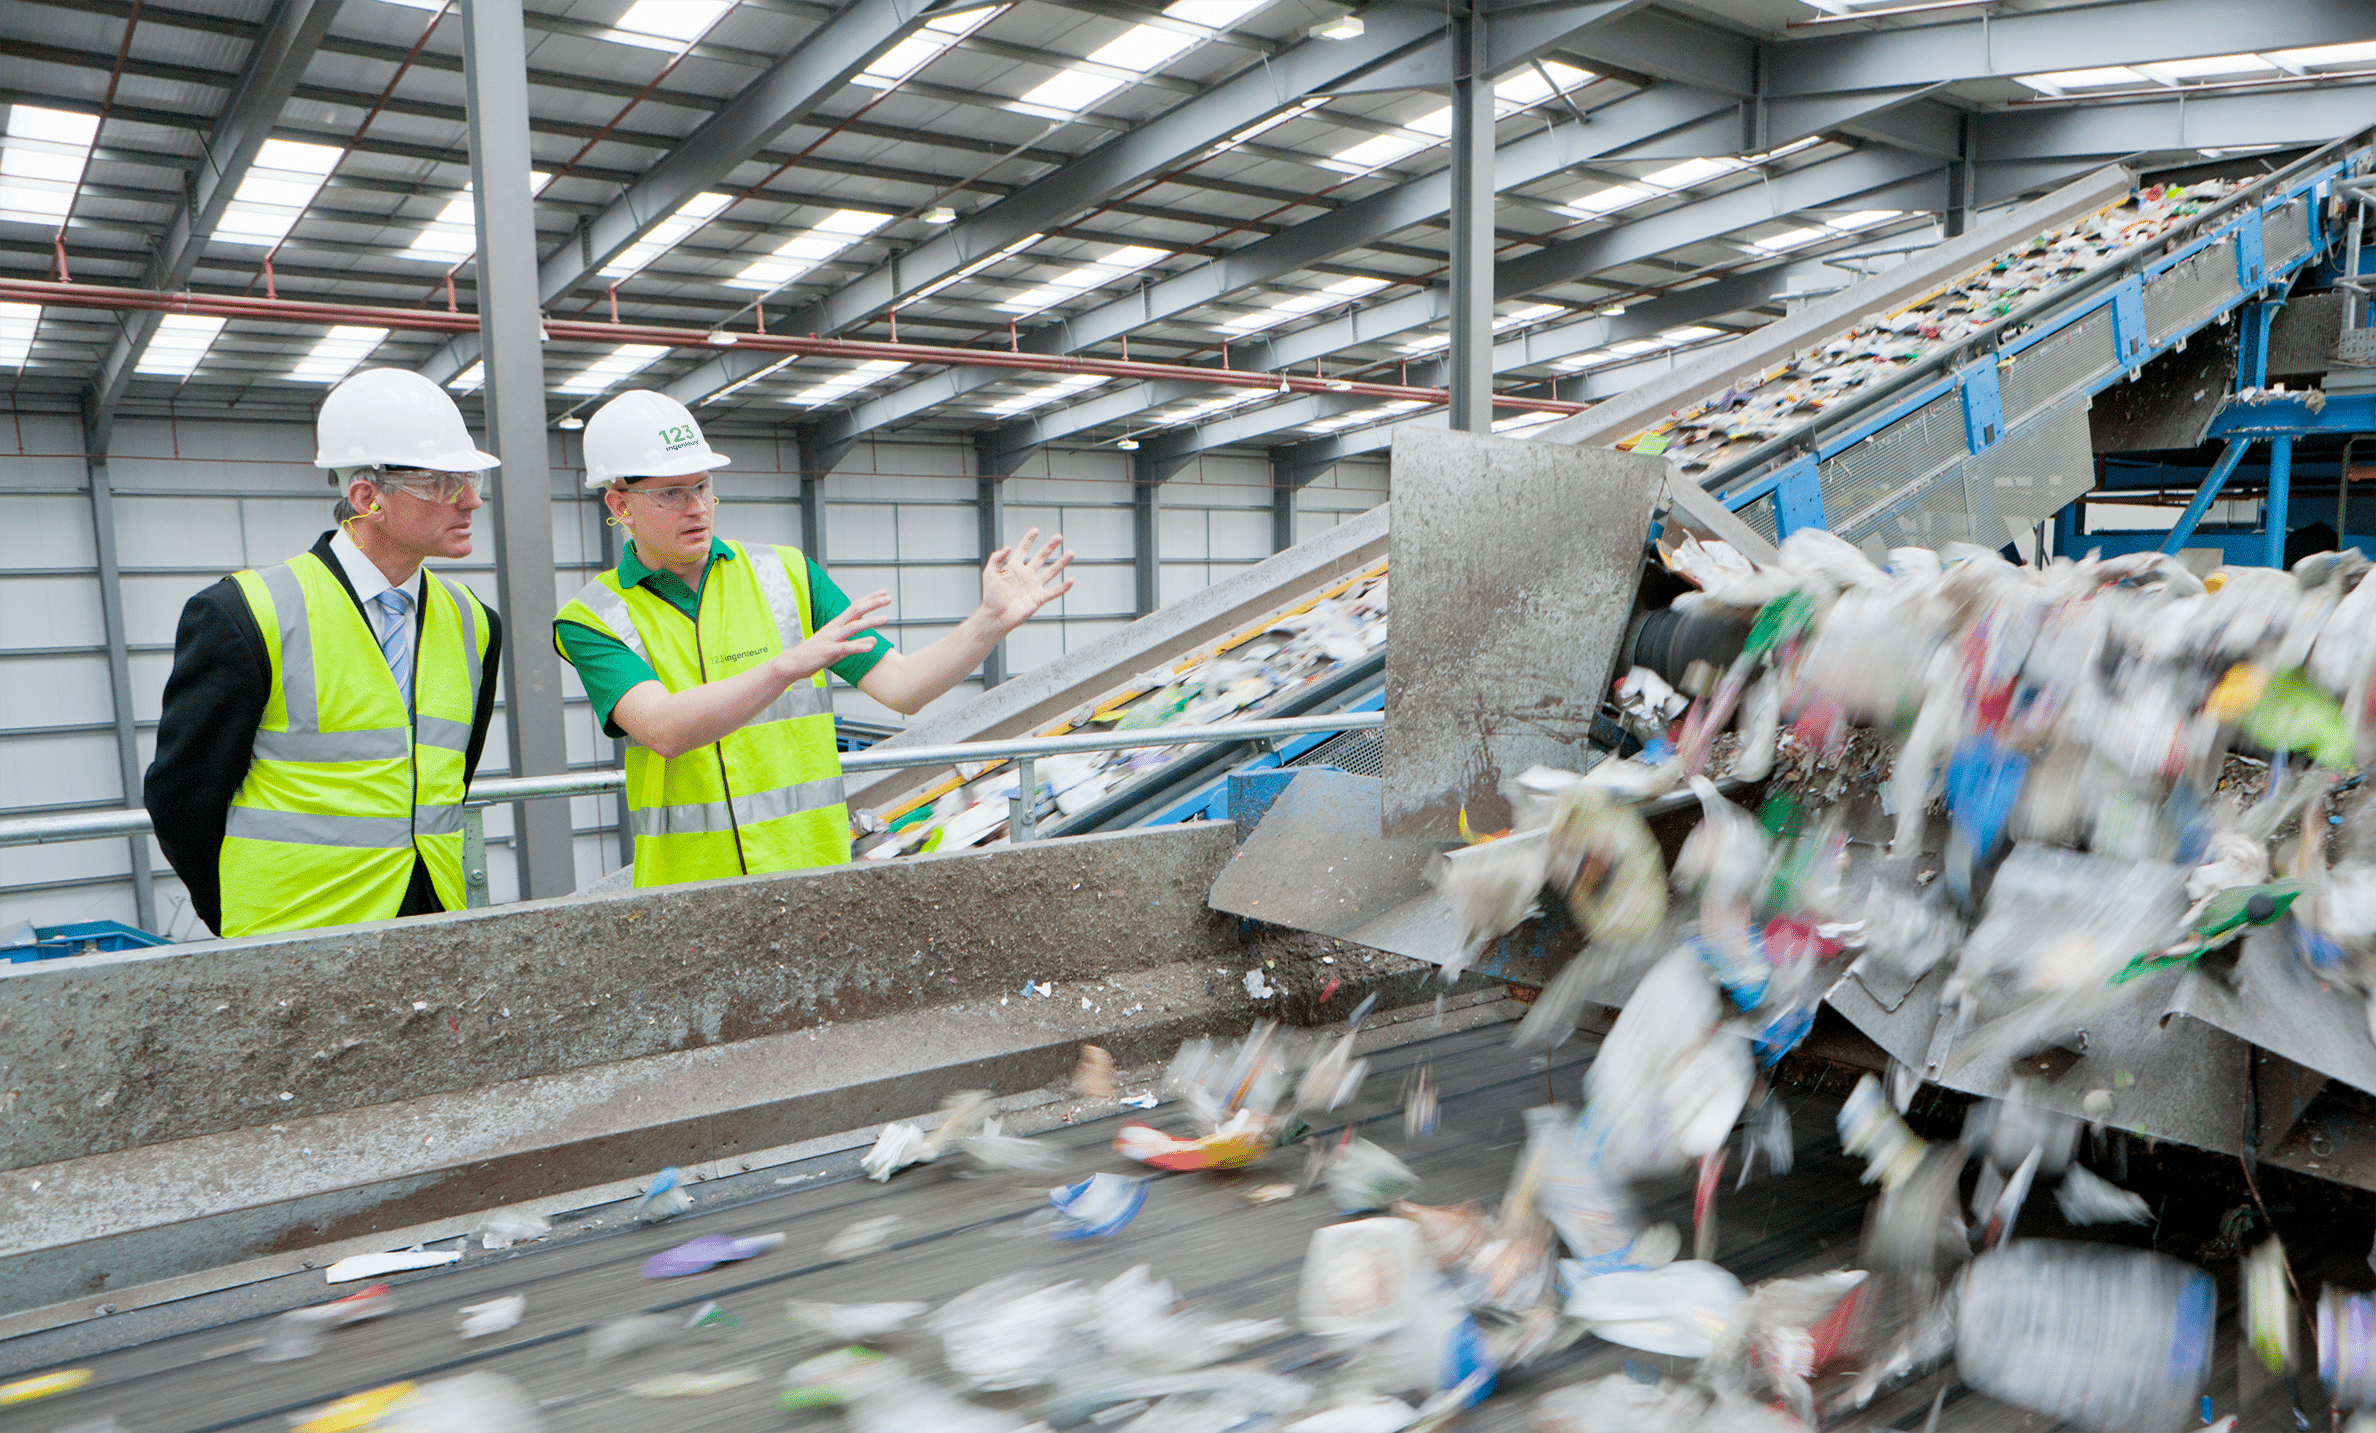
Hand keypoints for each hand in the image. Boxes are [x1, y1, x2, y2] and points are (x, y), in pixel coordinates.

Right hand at [775, 589, 891, 683]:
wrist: (793, 663)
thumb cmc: (815, 654)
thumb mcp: (838, 646)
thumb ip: (855, 642)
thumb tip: (873, 640)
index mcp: (836, 624)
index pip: (855, 607)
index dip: (870, 599)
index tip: (884, 592)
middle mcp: (835, 628)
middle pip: (856, 610)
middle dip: (873, 603)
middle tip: (889, 597)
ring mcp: (832, 639)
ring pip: (853, 627)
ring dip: (870, 622)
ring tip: (886, 618)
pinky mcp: (829, 651)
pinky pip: (846, 647)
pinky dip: (859, 645)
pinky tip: (872, 644)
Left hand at [980, 527, 1075, 627]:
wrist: (996, 616)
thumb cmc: (991, 597)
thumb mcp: (989, 573)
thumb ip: (996, 558)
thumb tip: (1008, 547)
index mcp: (1013, 568)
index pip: (1023, 550)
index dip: (1029, 540)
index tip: (1036, 530)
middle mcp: (1026, 575)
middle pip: (1040, 557)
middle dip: (1049, 547)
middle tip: (1059, 536)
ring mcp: (1033, 586)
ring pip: (1051, 572)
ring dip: (1061, 562)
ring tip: (1071, 552)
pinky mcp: (1039, 598)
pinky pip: (1054, 591)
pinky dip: (1063, 587)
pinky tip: (1071, 580)